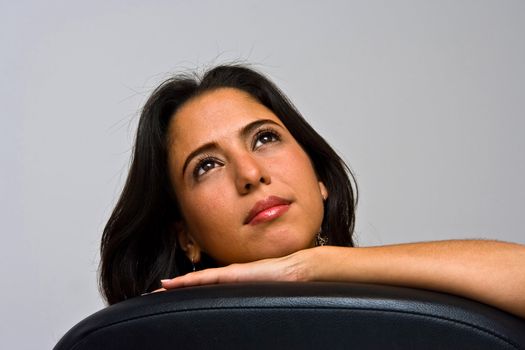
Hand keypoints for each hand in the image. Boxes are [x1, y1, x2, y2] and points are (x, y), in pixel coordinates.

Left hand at [161, 249, 312, 288]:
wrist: (295, 270)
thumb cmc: (280, 284)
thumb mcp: (257, 294)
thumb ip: (245, 297)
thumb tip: (240, 308)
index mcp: (230, 282)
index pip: (201, 286)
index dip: (182, 290)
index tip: (164, 295)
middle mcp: (225, 276)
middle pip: (193, 283)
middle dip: (171, 289)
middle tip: (149, 295)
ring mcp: (228, 273)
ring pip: (194, 280)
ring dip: (175, 285)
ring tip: (155, 289)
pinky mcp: (232, 273)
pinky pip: (205, 277)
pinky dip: (188, 280)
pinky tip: (174, 283)